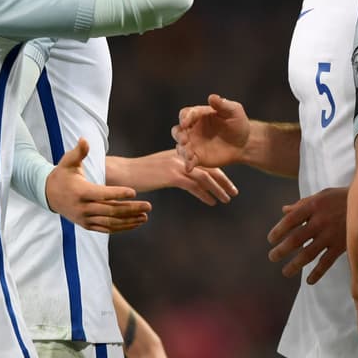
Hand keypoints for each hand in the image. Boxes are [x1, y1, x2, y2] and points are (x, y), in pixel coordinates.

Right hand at [45, 138, 150, 232]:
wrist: (49, 195)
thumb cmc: (62, 174)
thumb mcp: (68, 161)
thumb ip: (79, 151)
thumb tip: (84, 139)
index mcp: (80, 192)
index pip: (102, 194)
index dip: (118, 193)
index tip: (134, 191)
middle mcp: (83, 208)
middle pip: (110, 210)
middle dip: (131, 208)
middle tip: (148, 205)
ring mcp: (85, 218)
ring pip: (111, 222)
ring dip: (129, 220)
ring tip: (145, 216)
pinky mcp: (87, 225)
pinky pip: (107, 228)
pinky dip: (122, 227)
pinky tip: (134, 223)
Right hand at [122, 151, 238, 204]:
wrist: (122, 172)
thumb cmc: (137, 174)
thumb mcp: (158, 170)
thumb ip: (171, 172)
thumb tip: (181, 179)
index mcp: (178, 155)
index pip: (203, 162)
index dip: (217, 172)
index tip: (226, 183)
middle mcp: (180, 157)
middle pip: (209, 167)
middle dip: (224, 180)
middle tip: (234, 192)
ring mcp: (176, 165)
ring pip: (204, 176)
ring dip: (218, 189)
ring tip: (228, 199)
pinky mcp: (171, 175)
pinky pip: (193, 185)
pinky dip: (205, 194)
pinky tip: (212, 202)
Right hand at [172, 94, 249, 170]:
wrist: (244, 143)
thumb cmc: (238, 123)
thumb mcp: (233, 111)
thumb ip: (222, 104)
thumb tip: (212, 97)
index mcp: (198, 115)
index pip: (186, 114)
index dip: (184, 118)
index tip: (185, 122)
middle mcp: (192, 129)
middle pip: (178, 130)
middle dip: (178, 135)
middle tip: (184, 140)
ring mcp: (193, 144)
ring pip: (180, 146)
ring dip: (182, 150)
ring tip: (189, 155)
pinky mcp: (197, 157)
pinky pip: (189, 160)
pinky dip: (187, 164)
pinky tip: (189, 167)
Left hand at [268, 186, 347, 283]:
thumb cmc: (343, 198)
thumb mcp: (322, 195)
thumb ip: (302, 204)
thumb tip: (284, 210)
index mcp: (313, 206)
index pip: (290, 220)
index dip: (278, 230)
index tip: (271, 239)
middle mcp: (320, 221)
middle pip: (296, 239)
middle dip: (282, 250)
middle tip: (272, 257)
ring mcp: (331, 235)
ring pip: (309, 253)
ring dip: (295, 264)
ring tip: (286, 272)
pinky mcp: (341, 245)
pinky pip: (327, 262)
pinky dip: (317, 273)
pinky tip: (309, 281)